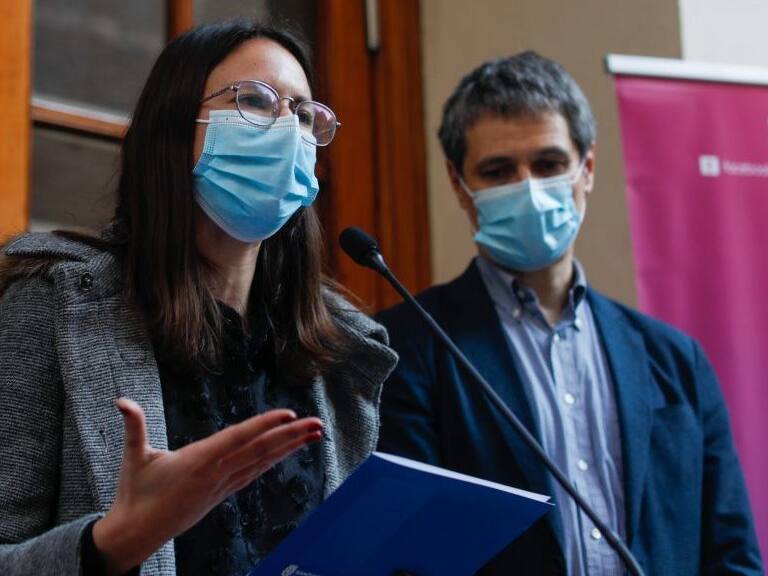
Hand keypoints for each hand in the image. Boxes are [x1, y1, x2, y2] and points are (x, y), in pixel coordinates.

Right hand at [92, 397, 322, 574]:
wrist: (137, 534)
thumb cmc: (135, 494)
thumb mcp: (133, 458)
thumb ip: (133, 426)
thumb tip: (120, 400)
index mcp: (198, 461)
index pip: (238, 438)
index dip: (264, 425)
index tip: (288, 414)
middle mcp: (216, 473)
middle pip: (260, 449)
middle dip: (291, 435)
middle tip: (317, 423)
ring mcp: (222, 485)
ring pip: (262, 462)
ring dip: (289, 446)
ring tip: (313, 434)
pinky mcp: (222, 493)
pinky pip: (254, 473)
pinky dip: (273, 461)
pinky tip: (288, 452)